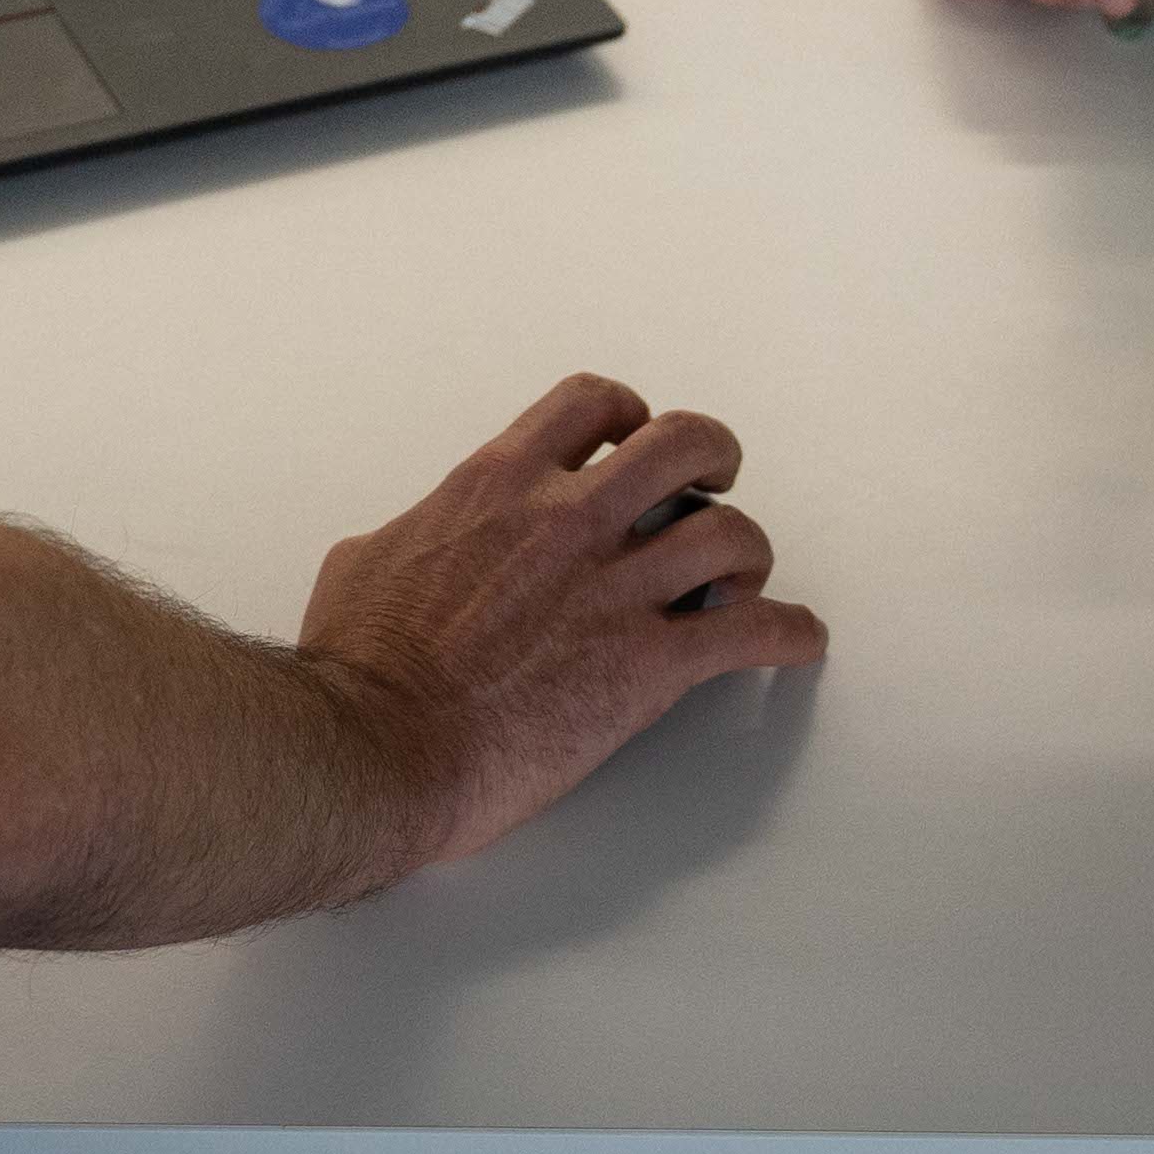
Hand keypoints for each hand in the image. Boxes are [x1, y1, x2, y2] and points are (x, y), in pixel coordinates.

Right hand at [302, 376, 827, 868]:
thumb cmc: (356, 670)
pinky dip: (789, 634)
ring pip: (730, 533)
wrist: (378, 748)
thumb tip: (413, 540)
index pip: (589, 405)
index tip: (633, 434)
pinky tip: (798, 641)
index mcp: (498, 485)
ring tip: (746, 575)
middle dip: (712, 457)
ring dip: (749, 552)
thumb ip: (413, 533)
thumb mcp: (363, 562)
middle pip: (683, 444)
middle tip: (713, 483)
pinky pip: (752, 633)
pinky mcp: (649, 666)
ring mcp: (616, 590)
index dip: (626, 413)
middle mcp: (569, 519)